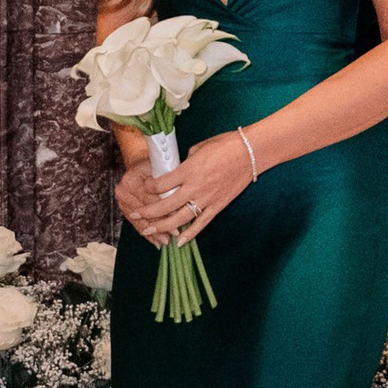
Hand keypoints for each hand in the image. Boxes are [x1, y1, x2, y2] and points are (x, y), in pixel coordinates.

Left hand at [114, 132, 255, 245]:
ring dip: (162, 226)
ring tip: (149, 230)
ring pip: (180, 218)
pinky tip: (179, 243)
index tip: (144, 187)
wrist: (250, 152)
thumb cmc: (225, 145)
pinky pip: (201, 224)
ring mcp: (207, 199)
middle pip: (165, 205)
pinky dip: (190, 234)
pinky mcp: (217, 206)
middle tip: (136, 215)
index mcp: (188, 170)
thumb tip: (177, 171)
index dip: (149, 187)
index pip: (161, 184)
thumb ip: (185, 163)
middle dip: (148, 211)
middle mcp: (195, 187)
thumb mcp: (198, 148)